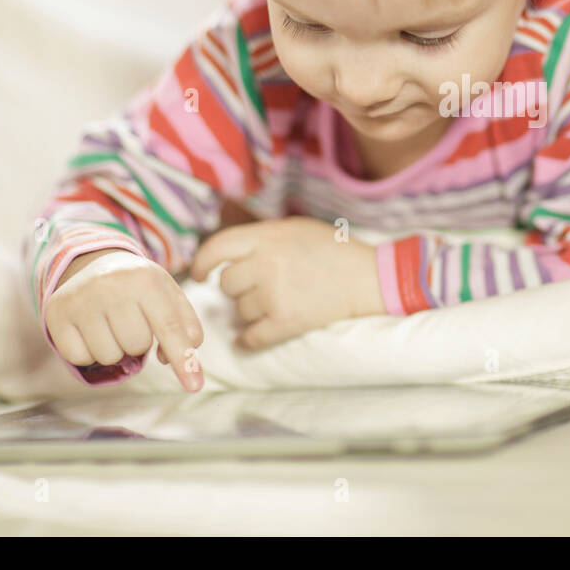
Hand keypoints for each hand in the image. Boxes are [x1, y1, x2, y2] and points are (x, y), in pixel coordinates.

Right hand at [46, 249, 205, 390]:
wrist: (92, 263)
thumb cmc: (138, 286)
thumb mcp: (168, 294)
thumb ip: (185, 326)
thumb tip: (179, 359)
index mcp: (146, 278)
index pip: (169, 327)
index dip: (184, 359)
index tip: (195, 386)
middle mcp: (110, 285)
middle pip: (137, 346)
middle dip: (139, 341)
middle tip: (130, 319)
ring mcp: (80, 299)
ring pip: (109, 356)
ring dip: (114, 348)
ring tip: (110, 323)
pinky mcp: (56, 314)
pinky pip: (80, 358)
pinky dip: (88, 352)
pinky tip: (89, 329)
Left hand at [189, 216, 385, 348]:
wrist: (369, 278)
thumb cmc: (334, 251)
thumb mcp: (295, 229)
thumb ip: (261, 238)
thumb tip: (224, 255)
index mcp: (269, 237)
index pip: (218, 247)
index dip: (202, 262)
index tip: (200, 273)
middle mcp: (267, 263)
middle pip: (227, 284)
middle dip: (238, 288)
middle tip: (259, 288)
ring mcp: (276, 294)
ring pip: (240, 311)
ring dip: (251, 311)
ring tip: (277, 303)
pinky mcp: (287, 321)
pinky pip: (252, 337)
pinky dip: (249, 340)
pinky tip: (250, 338)